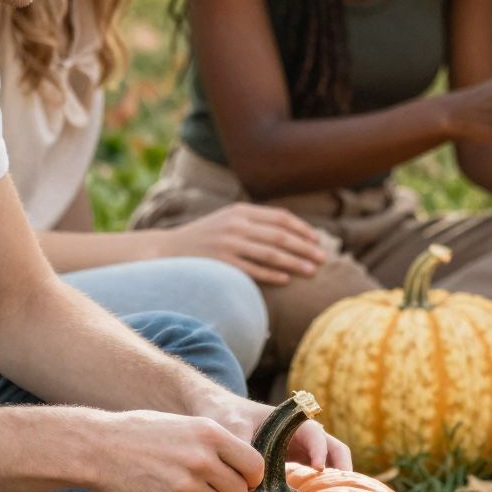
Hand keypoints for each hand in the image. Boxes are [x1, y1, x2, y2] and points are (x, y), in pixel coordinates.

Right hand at [98, 409, 265, 491]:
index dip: (251, 475)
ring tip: (182, 486)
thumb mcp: (188, 425)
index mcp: (211, 433)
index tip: (242, 478)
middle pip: (239, 490)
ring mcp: (186, 485)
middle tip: (207, 484)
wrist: (101, 447)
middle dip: (227, 491)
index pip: (254, 464)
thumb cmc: (147, 434)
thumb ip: (219, 445)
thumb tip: (251, 471)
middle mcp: (202, 459)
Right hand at [155, 204, 328, 285]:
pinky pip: (253, 269)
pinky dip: (272, 274)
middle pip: (280, 236)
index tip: (318, 241)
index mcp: (241, 211)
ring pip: (271, 253)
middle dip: (305, 248)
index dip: (302, 229)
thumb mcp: (228, 221)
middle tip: (323, 259)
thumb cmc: (205, 238)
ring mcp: (228, 244)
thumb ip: (254, 222)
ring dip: (295, 263)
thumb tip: (290, 231)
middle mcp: (236, 225)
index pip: (280, 218)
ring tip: (312, 271)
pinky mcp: (221, 263)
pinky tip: (286, 279)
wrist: (168, 251)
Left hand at [217, 395, 353, 475]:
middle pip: (333, 448)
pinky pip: (315, 475)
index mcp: (291, 421)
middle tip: (341, 490)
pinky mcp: (295, 463)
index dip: (319, 449)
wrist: (221, 412)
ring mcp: (301, 449)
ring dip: (335, 480)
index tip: (318, 467)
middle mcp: (302, 435)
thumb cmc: (229, 416)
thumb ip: (242, 450)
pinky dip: (321, 488)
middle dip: (341, 466)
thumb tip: (251, 482)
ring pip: (329, 462)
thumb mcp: (233, 428)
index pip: (315, 433)